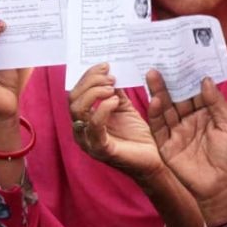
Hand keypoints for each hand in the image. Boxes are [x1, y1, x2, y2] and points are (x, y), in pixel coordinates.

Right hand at [69, 63, 162, 179]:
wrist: (154, 160)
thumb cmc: (137, 135)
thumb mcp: (124, 108)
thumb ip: (115, 92)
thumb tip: (110, 72)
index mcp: (85, 118)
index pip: (76, 92)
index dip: (88, 76)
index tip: (106, 65)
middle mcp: (82, 129)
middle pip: (73, 99)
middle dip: (90, 82)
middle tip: (110, 77)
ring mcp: (88, 141)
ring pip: (77, 111)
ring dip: (94, 94)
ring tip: (112, 88)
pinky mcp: (101, 150)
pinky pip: (94, 128)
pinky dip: (102, 110)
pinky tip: (116, 101)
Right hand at [146, 73, 226, 223]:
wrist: (222, 188)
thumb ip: (216, 102)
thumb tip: (204, 79)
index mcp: (207, 114)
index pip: (194, 91)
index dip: (188, 76)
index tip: (182, 58)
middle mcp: (189, 121)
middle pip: (176, 97)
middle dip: (170, 80)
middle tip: (162, 61)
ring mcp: (176, 133)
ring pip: (165, 109)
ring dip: (159, 92)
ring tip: (153, 74)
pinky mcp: (166, 146)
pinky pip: (158, 128)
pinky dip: (156, 114)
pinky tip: (156, 100)